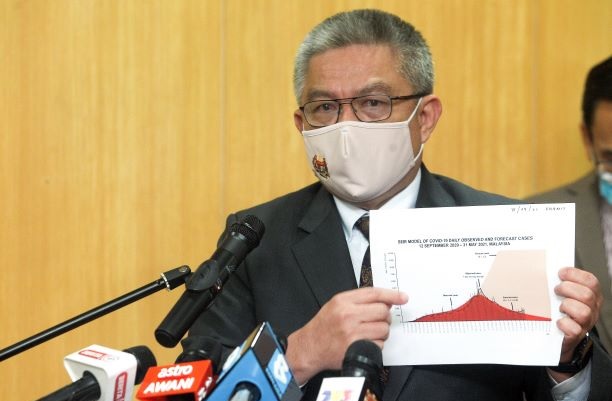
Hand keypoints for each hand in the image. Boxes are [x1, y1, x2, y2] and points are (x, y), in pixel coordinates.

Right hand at [285, 287, 407, 384]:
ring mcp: (352, 333)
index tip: (403, 297)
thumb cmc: (324, 327)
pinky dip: (376, 345)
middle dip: (384, 317)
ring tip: (368, 333)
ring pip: (383, 329)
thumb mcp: (336, 305)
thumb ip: (358, 301)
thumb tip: (385, 301)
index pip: (374, 293)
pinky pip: (379, 345)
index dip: (392, 295)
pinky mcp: (355, 348)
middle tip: (377, 320)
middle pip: (382, 311)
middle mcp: (347, 315)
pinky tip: (364, 343)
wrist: (309, 348)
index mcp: (343, 301)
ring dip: (381, 332)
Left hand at [548, 267, 601, 379]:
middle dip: (567, 289)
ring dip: (567, 306)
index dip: (575, 274)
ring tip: (558, 307)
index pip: (591, 281)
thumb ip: (559, 282)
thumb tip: (542, 269)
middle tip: (556, 290)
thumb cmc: (557, 311)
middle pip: (587, 295)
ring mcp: (585, 323)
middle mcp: (592, 309)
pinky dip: (564, 323)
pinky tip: (557, 321)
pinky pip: (574, 329)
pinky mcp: (576, 335)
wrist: (554, 336)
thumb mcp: (562, 294)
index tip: (560, 274)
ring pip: (583, 312)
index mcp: (590, 295)